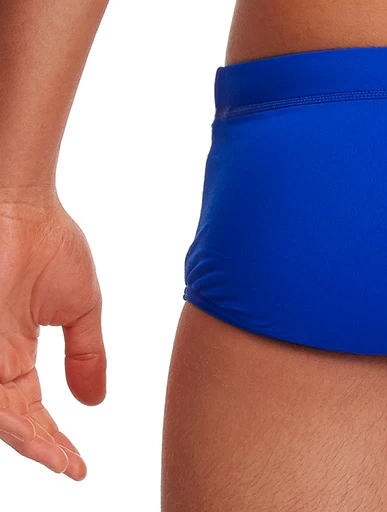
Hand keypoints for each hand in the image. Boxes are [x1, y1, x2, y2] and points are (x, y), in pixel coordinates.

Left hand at [0, 194, 105, 479]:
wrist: (19, 204)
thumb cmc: (47, 241)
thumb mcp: (79, 308)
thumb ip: (86, 354)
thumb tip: (95, 402)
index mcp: (11, 353)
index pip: (29, 409)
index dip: (52, 438)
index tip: (78, 463)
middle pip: (10, 419)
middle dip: (41, 447)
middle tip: (69, 465)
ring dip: (26, 438)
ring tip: (56, 457)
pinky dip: (9, 419)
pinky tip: (35, 434)